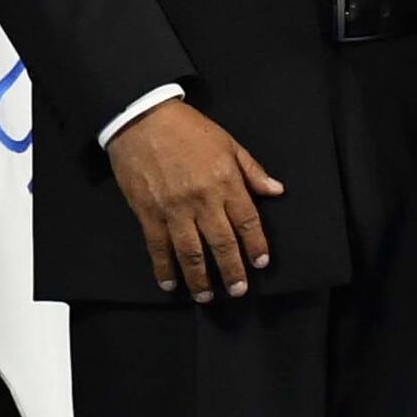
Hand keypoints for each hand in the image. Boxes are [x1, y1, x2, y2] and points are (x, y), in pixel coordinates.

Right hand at [106, 98, 281, 300]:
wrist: (141, 119)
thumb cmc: (187, 128)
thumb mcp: (227, 143)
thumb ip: (251, 171)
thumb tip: (276, 191)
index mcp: (225, 182)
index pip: (247, 222)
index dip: (256, 245)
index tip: (261, 263)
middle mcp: (202, 200)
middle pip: (222, 244)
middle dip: (232, 270)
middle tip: (239, 290)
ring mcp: (173, 209)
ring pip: (191, 252)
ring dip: (200, 278)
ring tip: (207, 297)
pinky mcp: (148, 212)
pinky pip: (158, 246)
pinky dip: (164, 267)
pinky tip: (169, 283)